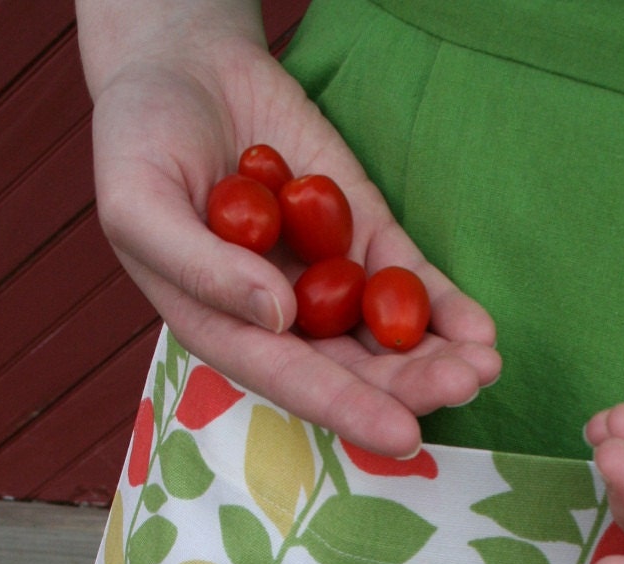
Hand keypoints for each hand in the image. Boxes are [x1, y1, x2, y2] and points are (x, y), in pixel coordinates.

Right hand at [76, 0, 499, 455]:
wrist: (178, 67)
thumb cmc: (138, 143)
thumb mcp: (140, 204)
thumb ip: (201, 267)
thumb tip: (278, 317)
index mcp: (223, 328)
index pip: (291, 381)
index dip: (348, 409)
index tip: (404, 434)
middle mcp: (280, 320)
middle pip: (353, 367)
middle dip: (411, 382)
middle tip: (466, 382)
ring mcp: (324, 277)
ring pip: (386, 333)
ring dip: (438, 354)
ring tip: (485, 363)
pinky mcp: (359, 232)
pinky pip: (406, 276)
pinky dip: (442, 302)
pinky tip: (478, 326)